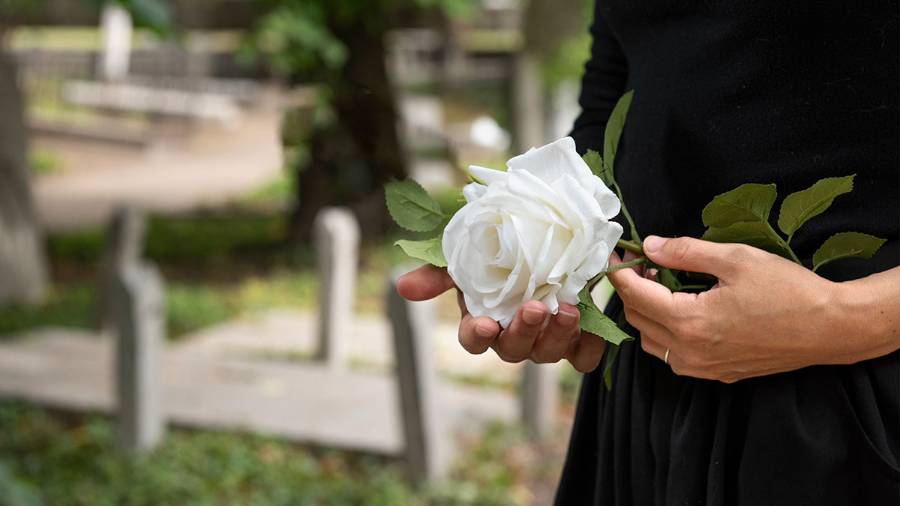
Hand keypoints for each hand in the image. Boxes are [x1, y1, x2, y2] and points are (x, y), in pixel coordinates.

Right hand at [396, 265, 606, 371]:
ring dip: (556, 336)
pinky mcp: (577, 337)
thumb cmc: (504, 248)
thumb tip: (402, 287)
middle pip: (512, 350)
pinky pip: (583, 357)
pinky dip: (589, 345)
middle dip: (523, 331)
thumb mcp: (469, 253)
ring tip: (568, 310)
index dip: (478, 335)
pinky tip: (591, 323)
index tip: (485, 323)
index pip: (473, 339)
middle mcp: (513, 335)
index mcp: (483, 319)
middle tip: (534, 307)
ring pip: (548, 354)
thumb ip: (438, 271)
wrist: (552, 235)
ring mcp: (545, 339)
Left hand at [607, 235, 854, 382]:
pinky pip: (673, 355)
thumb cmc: (787, 290)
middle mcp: (689, 352)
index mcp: (689, 321)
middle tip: (642, 264)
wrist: (829, 328)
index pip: (635, 296)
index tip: (616, 255)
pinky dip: (664, 332)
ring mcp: (702, 368)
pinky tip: (680, 310)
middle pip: (637, 319)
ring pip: (651, 342)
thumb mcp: (735, 259)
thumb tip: (648, 246)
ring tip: (661, 285)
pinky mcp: (717, 374)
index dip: (620, 273)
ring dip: (646, 313)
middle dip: (632, 290)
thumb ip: (685, 252)